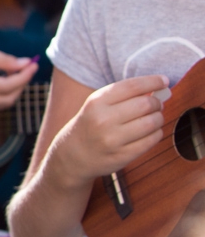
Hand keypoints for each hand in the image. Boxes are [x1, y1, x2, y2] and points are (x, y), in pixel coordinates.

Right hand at [0, 29, 37, 108]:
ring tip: (18, 71)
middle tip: (27, 67)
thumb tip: (25, 64)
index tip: (33, 64)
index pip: (6, 86)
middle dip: (21, 84)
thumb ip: (3, 59)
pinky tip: (6, 76)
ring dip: (13, 89)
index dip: (24, 76)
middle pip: (6, 99)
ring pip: (0, 103)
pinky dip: (4, 91)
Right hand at [45, 74, 168, 189]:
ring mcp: (113, 140)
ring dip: (158, 118)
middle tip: (156, 104)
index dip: (153, 81)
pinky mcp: (122, 155)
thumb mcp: (96, 105)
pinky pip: (152, 140)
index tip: (164, 80)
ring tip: (153, 118)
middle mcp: (103, 120)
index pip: (132, 86)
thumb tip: (158, 87)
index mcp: (96, 102)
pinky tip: (150, 132)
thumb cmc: (89, 125)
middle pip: (146, 104)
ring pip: (152, 122)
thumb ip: (122, 95)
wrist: (72, 156)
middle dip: (157, 102)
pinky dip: (157, 133)